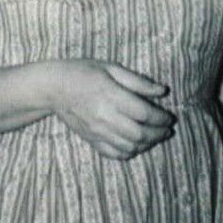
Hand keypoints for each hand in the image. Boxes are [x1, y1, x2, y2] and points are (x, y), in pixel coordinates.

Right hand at [47, 60, 174, 159]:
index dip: (161, 118)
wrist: (54, 87)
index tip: (169, 117)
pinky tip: (136, 145)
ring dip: (146, 145)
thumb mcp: (112, 68)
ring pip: (129, 146)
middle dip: (158, 134)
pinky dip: (128, 153)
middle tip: (167, 130)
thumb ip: (138, 81)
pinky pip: (113, 153)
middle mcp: (105, 116)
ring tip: (155, 138)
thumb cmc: (84, 72)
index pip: (145, 114)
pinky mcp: (91, 139)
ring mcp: (97, 130)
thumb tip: (162, 91)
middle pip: (140, 134)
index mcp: (112, 96)